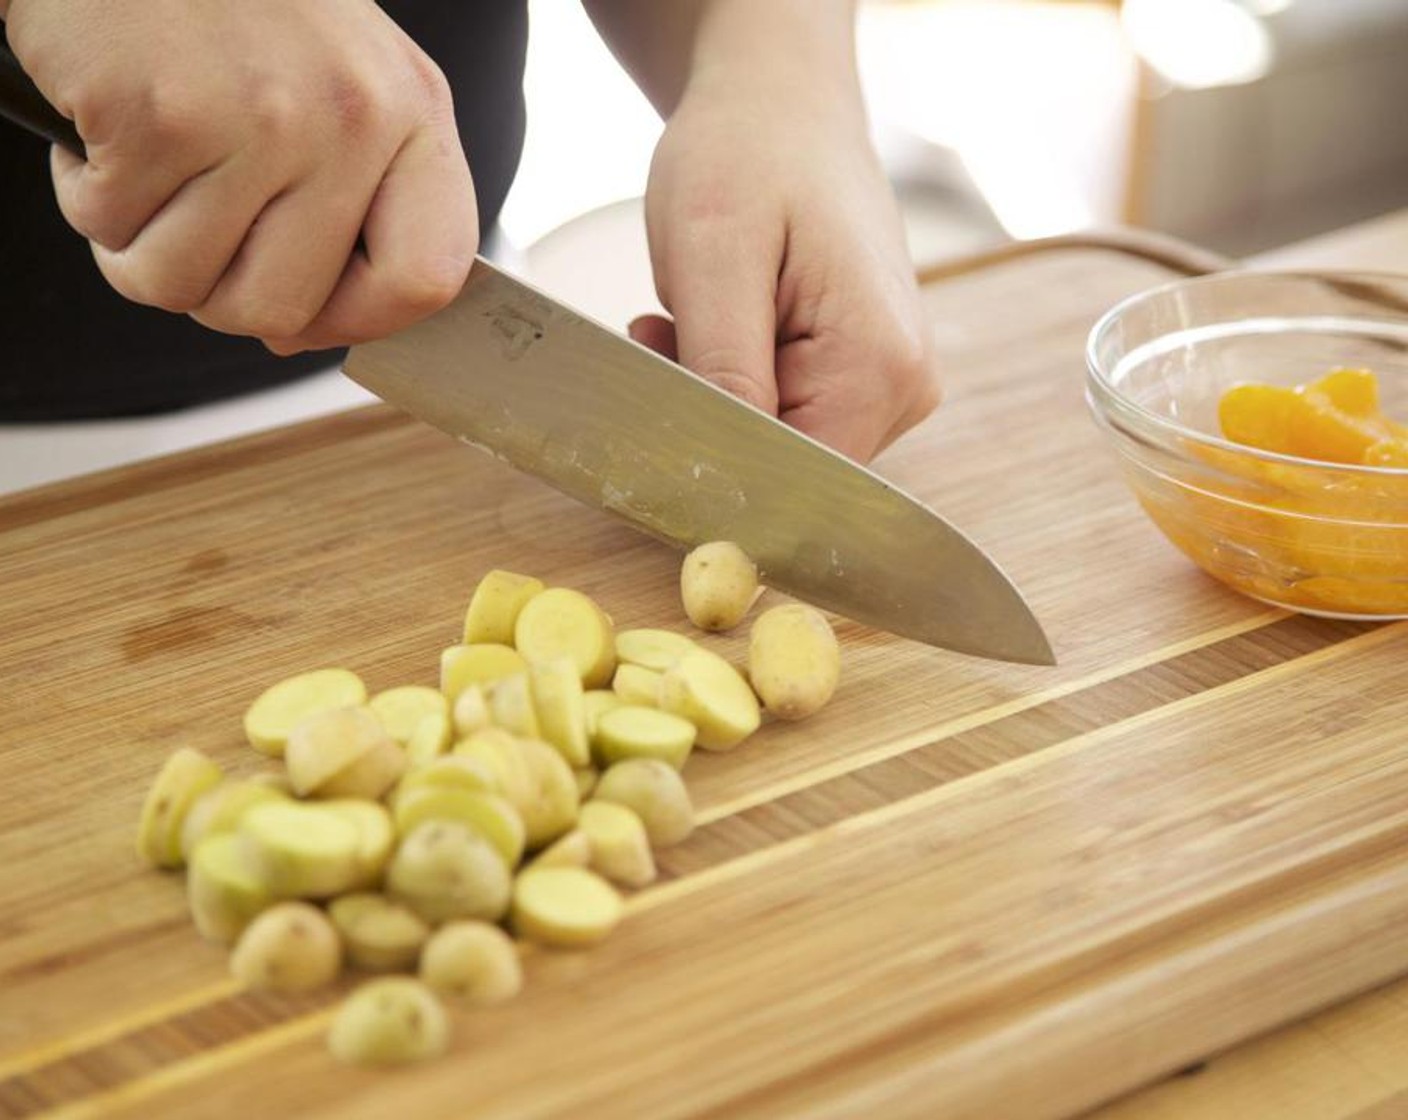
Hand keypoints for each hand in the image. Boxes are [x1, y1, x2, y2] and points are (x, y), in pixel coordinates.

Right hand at [4, 0, 476, 353]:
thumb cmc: (239, 4)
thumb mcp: (343, 83)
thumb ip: (353, 203)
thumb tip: (297, 334)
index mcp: (414, 114)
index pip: (428, 280)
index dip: (361, 321)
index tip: (313, 313)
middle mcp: (352, 118)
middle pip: (284, 309)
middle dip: (218, 297)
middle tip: (192, 236)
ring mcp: (260, 117)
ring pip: (184, 285)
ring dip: (140, 251)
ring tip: (144, 175)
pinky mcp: (160, 114)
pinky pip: (110, 229)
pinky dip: (88, 198)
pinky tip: (105, 131)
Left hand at [630, 68, 939, 461]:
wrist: (782, 101)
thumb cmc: (747, 154)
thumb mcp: (714, 257)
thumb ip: (724, 374)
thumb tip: (719, 480)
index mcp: (881, 368)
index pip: (793, 484)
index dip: (715, 465)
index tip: (660, 399)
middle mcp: (905, 388)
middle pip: (789, 469)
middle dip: (712, 420)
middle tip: (664, 334)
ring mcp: (892, 384)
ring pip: (782, 444)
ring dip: (718, 399)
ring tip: (691, 315)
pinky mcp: (868, 374)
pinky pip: (791, 414)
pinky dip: (738, 385)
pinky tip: (718, 325)